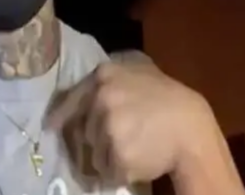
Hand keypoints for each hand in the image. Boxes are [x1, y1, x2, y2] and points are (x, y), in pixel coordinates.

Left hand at [47, 56, 226, 186]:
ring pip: (94, 153)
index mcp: (104, 76)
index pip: (69, 101)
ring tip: (136, 146)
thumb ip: (112, 78)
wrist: (192, 129)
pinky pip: (107, 171)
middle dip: (99, 137)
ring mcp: (108, 129)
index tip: (52, 127)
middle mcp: (101, 99)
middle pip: (84, 130)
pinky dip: (120, 171)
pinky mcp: (116, 156)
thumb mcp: (141, 73)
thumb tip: (84, 92)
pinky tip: (139, 158)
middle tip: (125, 135)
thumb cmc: (169, 99)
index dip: (61, 116)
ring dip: (109, 155)